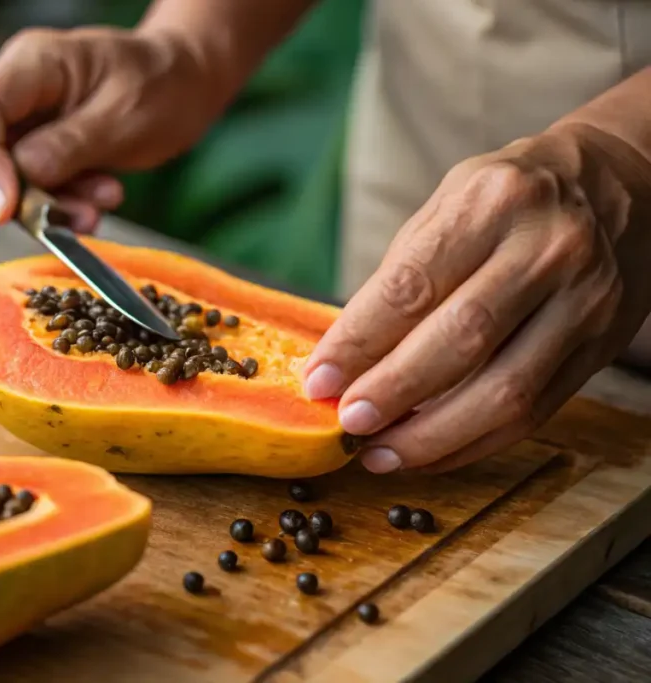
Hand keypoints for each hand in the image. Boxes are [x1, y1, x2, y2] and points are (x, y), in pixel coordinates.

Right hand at [0, 26, 227, 231]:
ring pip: (0, 179)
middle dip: (10, 195)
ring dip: (46, 205)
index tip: (4, 210)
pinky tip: (101, 197)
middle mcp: (17, 91)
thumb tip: (20, 179)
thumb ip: (67, 147)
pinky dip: (61, 205)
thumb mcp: (123, 116)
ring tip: (103, 200)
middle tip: (58, 217)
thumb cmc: (162, 85)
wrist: (186, 84)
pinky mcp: (38, 151)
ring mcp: (24, 122)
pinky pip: (30, 190)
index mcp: (32, 64)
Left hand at [302, 124, 650, 472]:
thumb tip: (343, 358)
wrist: (617, 185)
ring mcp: (584, 301)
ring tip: (379, 453)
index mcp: (493, 203)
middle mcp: (547, 249)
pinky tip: (427, 451)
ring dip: (432, 436)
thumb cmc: (508, 199)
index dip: (359, 341)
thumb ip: (400, 277)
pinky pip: (533, 413)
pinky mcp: (600, 346)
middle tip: (346, 422)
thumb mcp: (448, 206)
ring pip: (504, 391)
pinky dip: (472, 443)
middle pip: (461, 341)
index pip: (412, 285)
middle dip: (394, 392)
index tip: (318, 380)